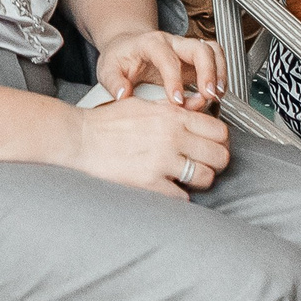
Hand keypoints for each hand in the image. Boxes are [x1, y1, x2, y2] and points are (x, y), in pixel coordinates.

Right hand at [69, 93, 229, 198]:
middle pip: (219, 156)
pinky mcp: (150, 182)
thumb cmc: (107, 122)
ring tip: (186, 177)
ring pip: (206, 178)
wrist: (80, 137)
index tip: (212, 145)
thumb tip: (199, 108)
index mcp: (172, 116)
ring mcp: (162, 160)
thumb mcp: (144, 104)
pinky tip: (168, 186)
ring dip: (199, 180)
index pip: (220, 131)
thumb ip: (174, 108)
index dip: (220, 141)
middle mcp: (172, 137)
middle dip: (214, 162)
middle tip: (204, 164)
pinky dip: (178, 195)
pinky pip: (182, 196)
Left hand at [96, 29, 224, 110]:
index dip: (175, 80)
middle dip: (207, 73)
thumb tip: (123, 95)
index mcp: (150, 43)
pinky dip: (222, 73)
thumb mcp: (107, 68)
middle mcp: (172, 42)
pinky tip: (218, 93)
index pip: (167, 58)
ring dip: (219, 73)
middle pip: (198, 48)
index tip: (177, 101)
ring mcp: (186, 48)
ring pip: (212, 50)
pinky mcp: (195, 58)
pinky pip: (216, 58)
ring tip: (217, 96)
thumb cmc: (119, 58)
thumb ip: (113, 82)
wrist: (127, 46)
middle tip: (208, 96)